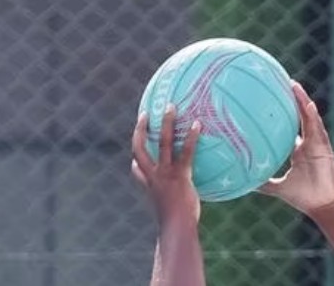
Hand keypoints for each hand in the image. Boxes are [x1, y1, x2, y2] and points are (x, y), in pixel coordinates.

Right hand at [131, 104, 201, 225]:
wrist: (177, 227)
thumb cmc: (175, 220)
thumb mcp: (166, 207)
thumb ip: (164, 197)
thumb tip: (172, 196)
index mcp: (150, 183)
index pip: (137, 166)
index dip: (135, 155)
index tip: (136, 147)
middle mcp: (154, 175)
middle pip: (140, 147)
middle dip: (140, 130)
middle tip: (145, 114)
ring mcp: (166, 173)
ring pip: (163, 142)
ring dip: (166, 123)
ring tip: (171, 107)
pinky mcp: (180, 174)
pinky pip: (186, 151)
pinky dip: (191, 137)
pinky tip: (197, 124)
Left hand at [259, 82, 333, 215]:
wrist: (325, 205)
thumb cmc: (305, 196)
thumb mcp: (279, 188)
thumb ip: (264, 183)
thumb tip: (244, 183)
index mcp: (299, 150)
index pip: (290, 126)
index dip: (284, 114)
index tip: (274, 100)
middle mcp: (308, 143)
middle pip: (300, 116)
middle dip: (293, 100)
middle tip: (283, 83)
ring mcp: (316, 142)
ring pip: (308, 116)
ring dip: (302, 100)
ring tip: (293, 85)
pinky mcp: (323, 146)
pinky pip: (316, 127)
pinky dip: (312, 115)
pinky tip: (307, 103)